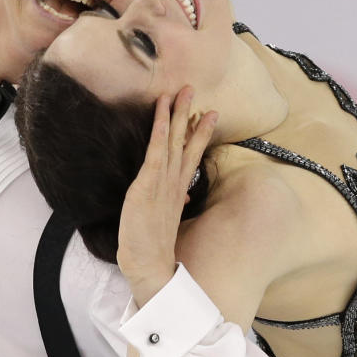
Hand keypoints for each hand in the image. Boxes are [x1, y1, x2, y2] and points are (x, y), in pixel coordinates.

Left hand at [117, 88, 217, 305]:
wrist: (149, 267)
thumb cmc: (153, 249)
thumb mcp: (166, 223)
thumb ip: (175, 205)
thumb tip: (184, 198)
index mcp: (178, 192)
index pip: (191, 156)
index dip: (200, 134)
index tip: (209, 115)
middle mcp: (174, 184)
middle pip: (186, 143)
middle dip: (190, 116)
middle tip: (193, 90)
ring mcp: (162, 183)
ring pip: (173, 142)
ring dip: (176, 115)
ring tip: (182, 92)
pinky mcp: (147, 186)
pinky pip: (155, 152)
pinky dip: (160, 131)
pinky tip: (161, 113)